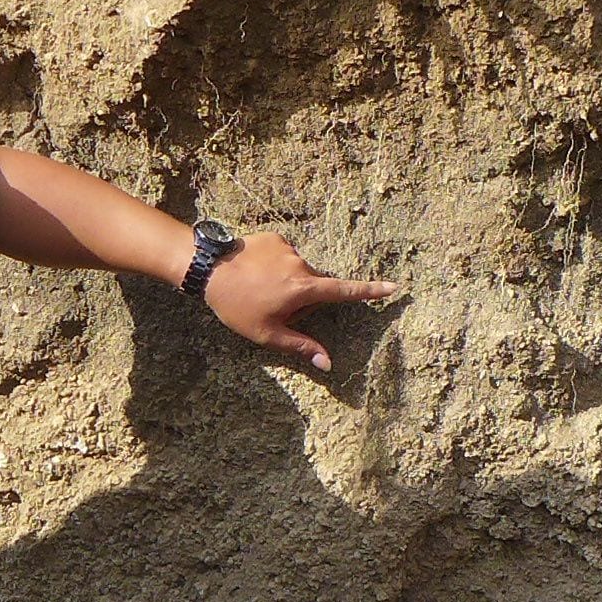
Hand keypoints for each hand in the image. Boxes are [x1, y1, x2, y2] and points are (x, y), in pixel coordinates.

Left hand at [200, 233, 399, 372]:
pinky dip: (275, 264)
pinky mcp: (276, 237)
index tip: (393, 287)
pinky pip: (284, 255)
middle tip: (273, 306)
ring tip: (259, 288)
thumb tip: (328, 365)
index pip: (344, 292)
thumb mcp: (267, 334)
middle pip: (315, 285)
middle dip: (303, 298)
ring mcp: (288, 248)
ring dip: (287, 281)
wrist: (208, 268)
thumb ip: (301, 347)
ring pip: (298, 270)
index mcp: (303, 289)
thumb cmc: (237, 306)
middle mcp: (301, 265)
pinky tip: (254, 271)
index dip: (370, 292)